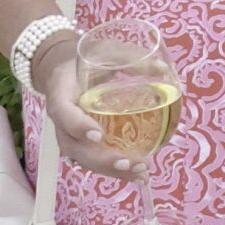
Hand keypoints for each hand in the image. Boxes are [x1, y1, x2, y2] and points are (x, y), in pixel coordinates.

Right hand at [32, 35, 149, 181]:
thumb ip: (132, 58)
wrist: (63, 66)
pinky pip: (91, 158)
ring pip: (82, 158)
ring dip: (109, 170)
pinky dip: (113, 169)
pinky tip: (138, 174)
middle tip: (130, 163)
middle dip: (100, 159)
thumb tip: (164, 70)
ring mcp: (68, 132)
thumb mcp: (106, 50)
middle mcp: (61, 117)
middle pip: (73, 146)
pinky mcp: (80, 140)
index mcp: (61, 91)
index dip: (77, 126)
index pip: (63, 112)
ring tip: (140, 174)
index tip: (98, 135)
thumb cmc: (86, 57)